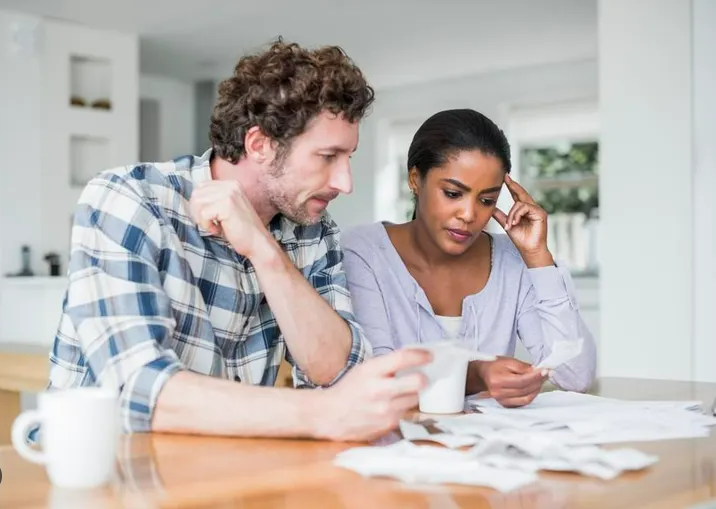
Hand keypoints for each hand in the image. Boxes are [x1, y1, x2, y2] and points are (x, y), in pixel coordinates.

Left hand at [189, 181, 270, 258]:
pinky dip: (207, 225)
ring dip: (202, 219)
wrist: (257, 243)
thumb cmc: (241, 230)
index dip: (199, 204)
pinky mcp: (227, 205)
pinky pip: (203, 214)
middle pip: (197, 194)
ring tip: (215, 226)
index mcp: (231, 184)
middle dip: (197, 212)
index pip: (201, 187)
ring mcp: (229, 194)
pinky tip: (218, 229)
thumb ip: (213, 199)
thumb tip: (192, 199)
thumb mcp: (226, 208)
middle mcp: (230, 185)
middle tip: (210, 223)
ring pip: (197, 203)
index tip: (209, 217)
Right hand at [312, 349, 431, 441]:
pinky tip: (391, 407)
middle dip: (423, 379)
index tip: (429, 355)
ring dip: (412, 395)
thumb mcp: (364, 370)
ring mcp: (385, 410)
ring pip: (415, 399)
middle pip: (418, 382)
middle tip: (422, 378)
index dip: (420, 355)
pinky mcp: (388, 425)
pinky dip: (402, 409)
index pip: (403, 358)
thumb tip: (413, 360)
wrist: (329, 416)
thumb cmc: (348, 390)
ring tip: (402, 393)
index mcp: (371, 371)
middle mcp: (379, 390)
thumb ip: (386, 365)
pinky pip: (405, 414)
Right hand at [476, 357, 547, 407]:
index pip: (521, 381)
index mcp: (498, 381)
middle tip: (547, 373)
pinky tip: (534, 387)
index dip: (535, 377)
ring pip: (526, 399)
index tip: (546, 371)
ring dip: (537, 389)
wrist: (483, 375)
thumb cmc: (494, 366)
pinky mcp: (506, 405)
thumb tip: (536, 371)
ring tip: (541, 380)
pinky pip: (523, 402)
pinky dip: (531, 395)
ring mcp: (502, 401)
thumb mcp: (507, 361)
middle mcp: (499, 393)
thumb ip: (522, 367)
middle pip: (525, 390)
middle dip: (538, 382)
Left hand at [492, 174, 553, 266]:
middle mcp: (532, 208)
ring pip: (520, 203)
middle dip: (513, 185)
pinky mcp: (541, 213)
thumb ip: (500, 216)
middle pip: (521, 193)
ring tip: (509, 225)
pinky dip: (517, 215)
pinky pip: (525, 208)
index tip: (505, 177)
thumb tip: (491, 208)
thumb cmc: (520, 239)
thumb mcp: (507, 225)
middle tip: (505, 177)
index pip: (517, 195)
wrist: (529, 250)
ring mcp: (537, 210)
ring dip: (512, 214)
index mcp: (524, 210)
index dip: (512, 186)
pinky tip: (514, 223)